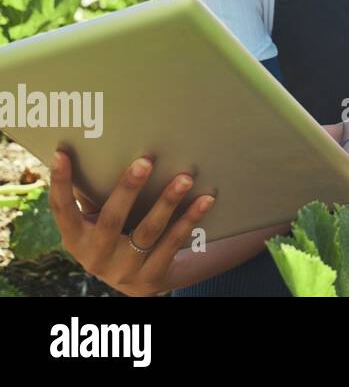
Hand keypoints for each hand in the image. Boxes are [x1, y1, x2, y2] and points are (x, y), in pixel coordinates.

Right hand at [47, 150, 214, 296]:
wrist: (140, 283)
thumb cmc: (118, 237)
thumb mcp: (98, 224)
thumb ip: (96, 196)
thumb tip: (97, 148)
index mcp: (76, 238)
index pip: (62, 209)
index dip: (60, 182)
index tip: (61, 153)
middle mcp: (95, 257)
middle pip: (112, 220)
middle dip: (128, 189)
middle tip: (145, 161)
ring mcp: (124, 269)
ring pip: (148, 231)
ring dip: (168, 202)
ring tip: (185, 178)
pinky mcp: (151, 276)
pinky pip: (173, 243)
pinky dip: (190, 220)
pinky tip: (205, 200)